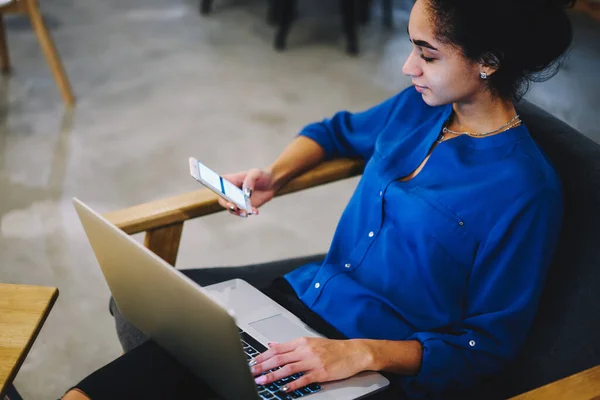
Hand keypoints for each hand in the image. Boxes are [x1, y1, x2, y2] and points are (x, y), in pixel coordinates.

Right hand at [217, 168, 277, 216]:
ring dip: (238, 212)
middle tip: (233, 207)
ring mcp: (237, 201)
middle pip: (223, 200)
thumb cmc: (260, 175)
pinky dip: (249, 213)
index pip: (217, 184)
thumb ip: (250, 181)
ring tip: (246, 213)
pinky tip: (255, 211)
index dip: (214, 188)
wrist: (271, 183)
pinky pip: (243, 212)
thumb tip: (246, 193)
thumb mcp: (256, 173)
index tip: (218, 191)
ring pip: (232, 209)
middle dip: (227, 205)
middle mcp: (230, 192)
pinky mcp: (245, 207)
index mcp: (229, 181)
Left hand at [250, 337, 370, 392]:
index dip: (262, 355)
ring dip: (273, 375)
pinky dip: (292, 384)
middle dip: (262, 366)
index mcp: (301, 342)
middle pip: (279, 358)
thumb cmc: (333, 348)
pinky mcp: (320, 372)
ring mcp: (312, 362)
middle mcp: (305, 350)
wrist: (353, 352)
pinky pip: (303, 379)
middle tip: (251, 372)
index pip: (277, 349)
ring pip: (288, 368)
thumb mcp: (310, 342)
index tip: (252, 361)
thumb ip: (290, 345)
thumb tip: (272, 345)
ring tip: (262, 381)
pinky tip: (284, 388)